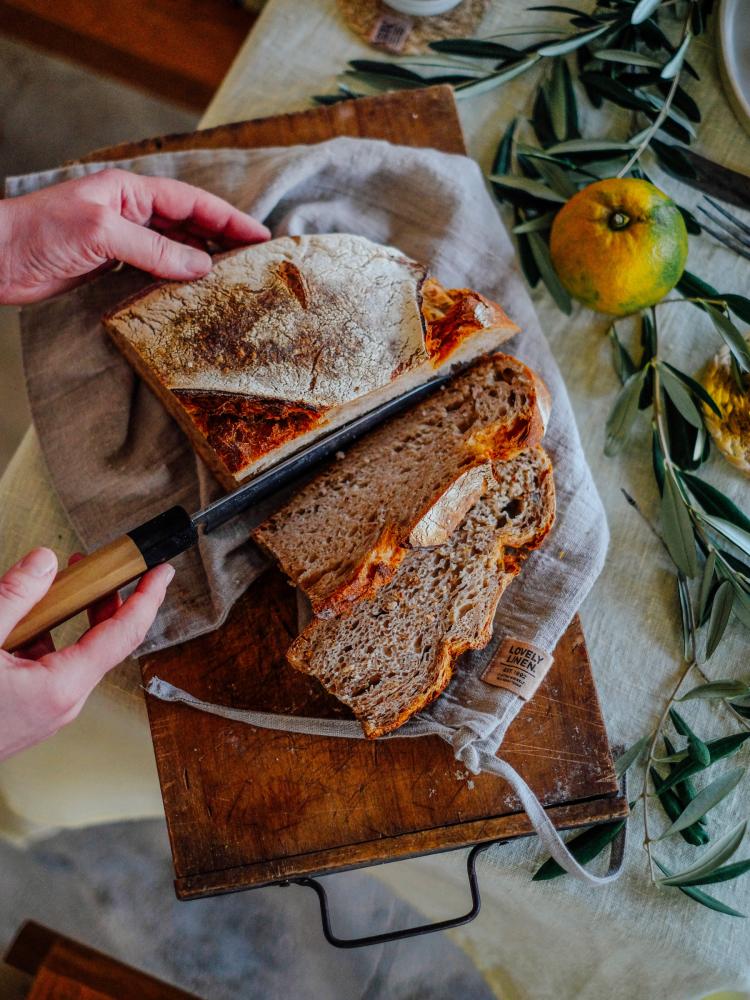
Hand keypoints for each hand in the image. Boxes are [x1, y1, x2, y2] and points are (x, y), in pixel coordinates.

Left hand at [0, 168, 269, 303]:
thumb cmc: (38, 233)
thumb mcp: (103, 235)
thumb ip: (154, 250)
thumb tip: (201, 265)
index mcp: (129, 191)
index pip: (192, 202)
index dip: (229, 218)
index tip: (259, 236)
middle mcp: (128, 212)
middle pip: (188, 223)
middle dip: (222, 239)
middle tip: (254, 261)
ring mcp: (120, 239)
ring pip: (174, 248)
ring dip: (202, 261)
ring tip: (231, 279)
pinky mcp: (110, 265)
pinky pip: (154, 270)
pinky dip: (176, 279)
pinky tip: (192, 293)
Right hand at [0, 547, 172, 760]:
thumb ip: (13, 597)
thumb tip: (44, 562)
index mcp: (59, 687)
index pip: (123, 634)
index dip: (147, 598)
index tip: (162, 570)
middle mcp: (62, 703)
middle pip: (105, 642)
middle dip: (109, 598)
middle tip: (106, 563)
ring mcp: (47, 712)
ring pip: (76, 655)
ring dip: (75, 616)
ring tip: (59, 582)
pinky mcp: (30, 713)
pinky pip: (52, 668)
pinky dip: (50, 637)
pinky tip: (28, 620)